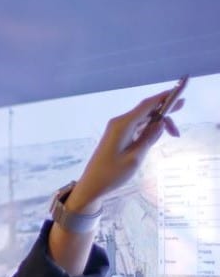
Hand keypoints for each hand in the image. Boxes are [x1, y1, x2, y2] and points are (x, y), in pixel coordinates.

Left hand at [66, 90, 183, 212]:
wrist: (92, 184)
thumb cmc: (112, 174)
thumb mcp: (135, 158)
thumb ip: (149, 139)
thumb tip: (161, 123)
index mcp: (122, 125)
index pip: (146, 105)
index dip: (163, 97)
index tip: (179, 93)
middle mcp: (119, 123)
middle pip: (145, 110)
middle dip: (164, 108)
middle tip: (183, 106)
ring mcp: (117, 129)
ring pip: (142, 119)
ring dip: (158, 122)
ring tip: (174, 133)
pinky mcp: (118, 136)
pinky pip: (137, 126)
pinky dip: (149, 128)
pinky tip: (159, 135)